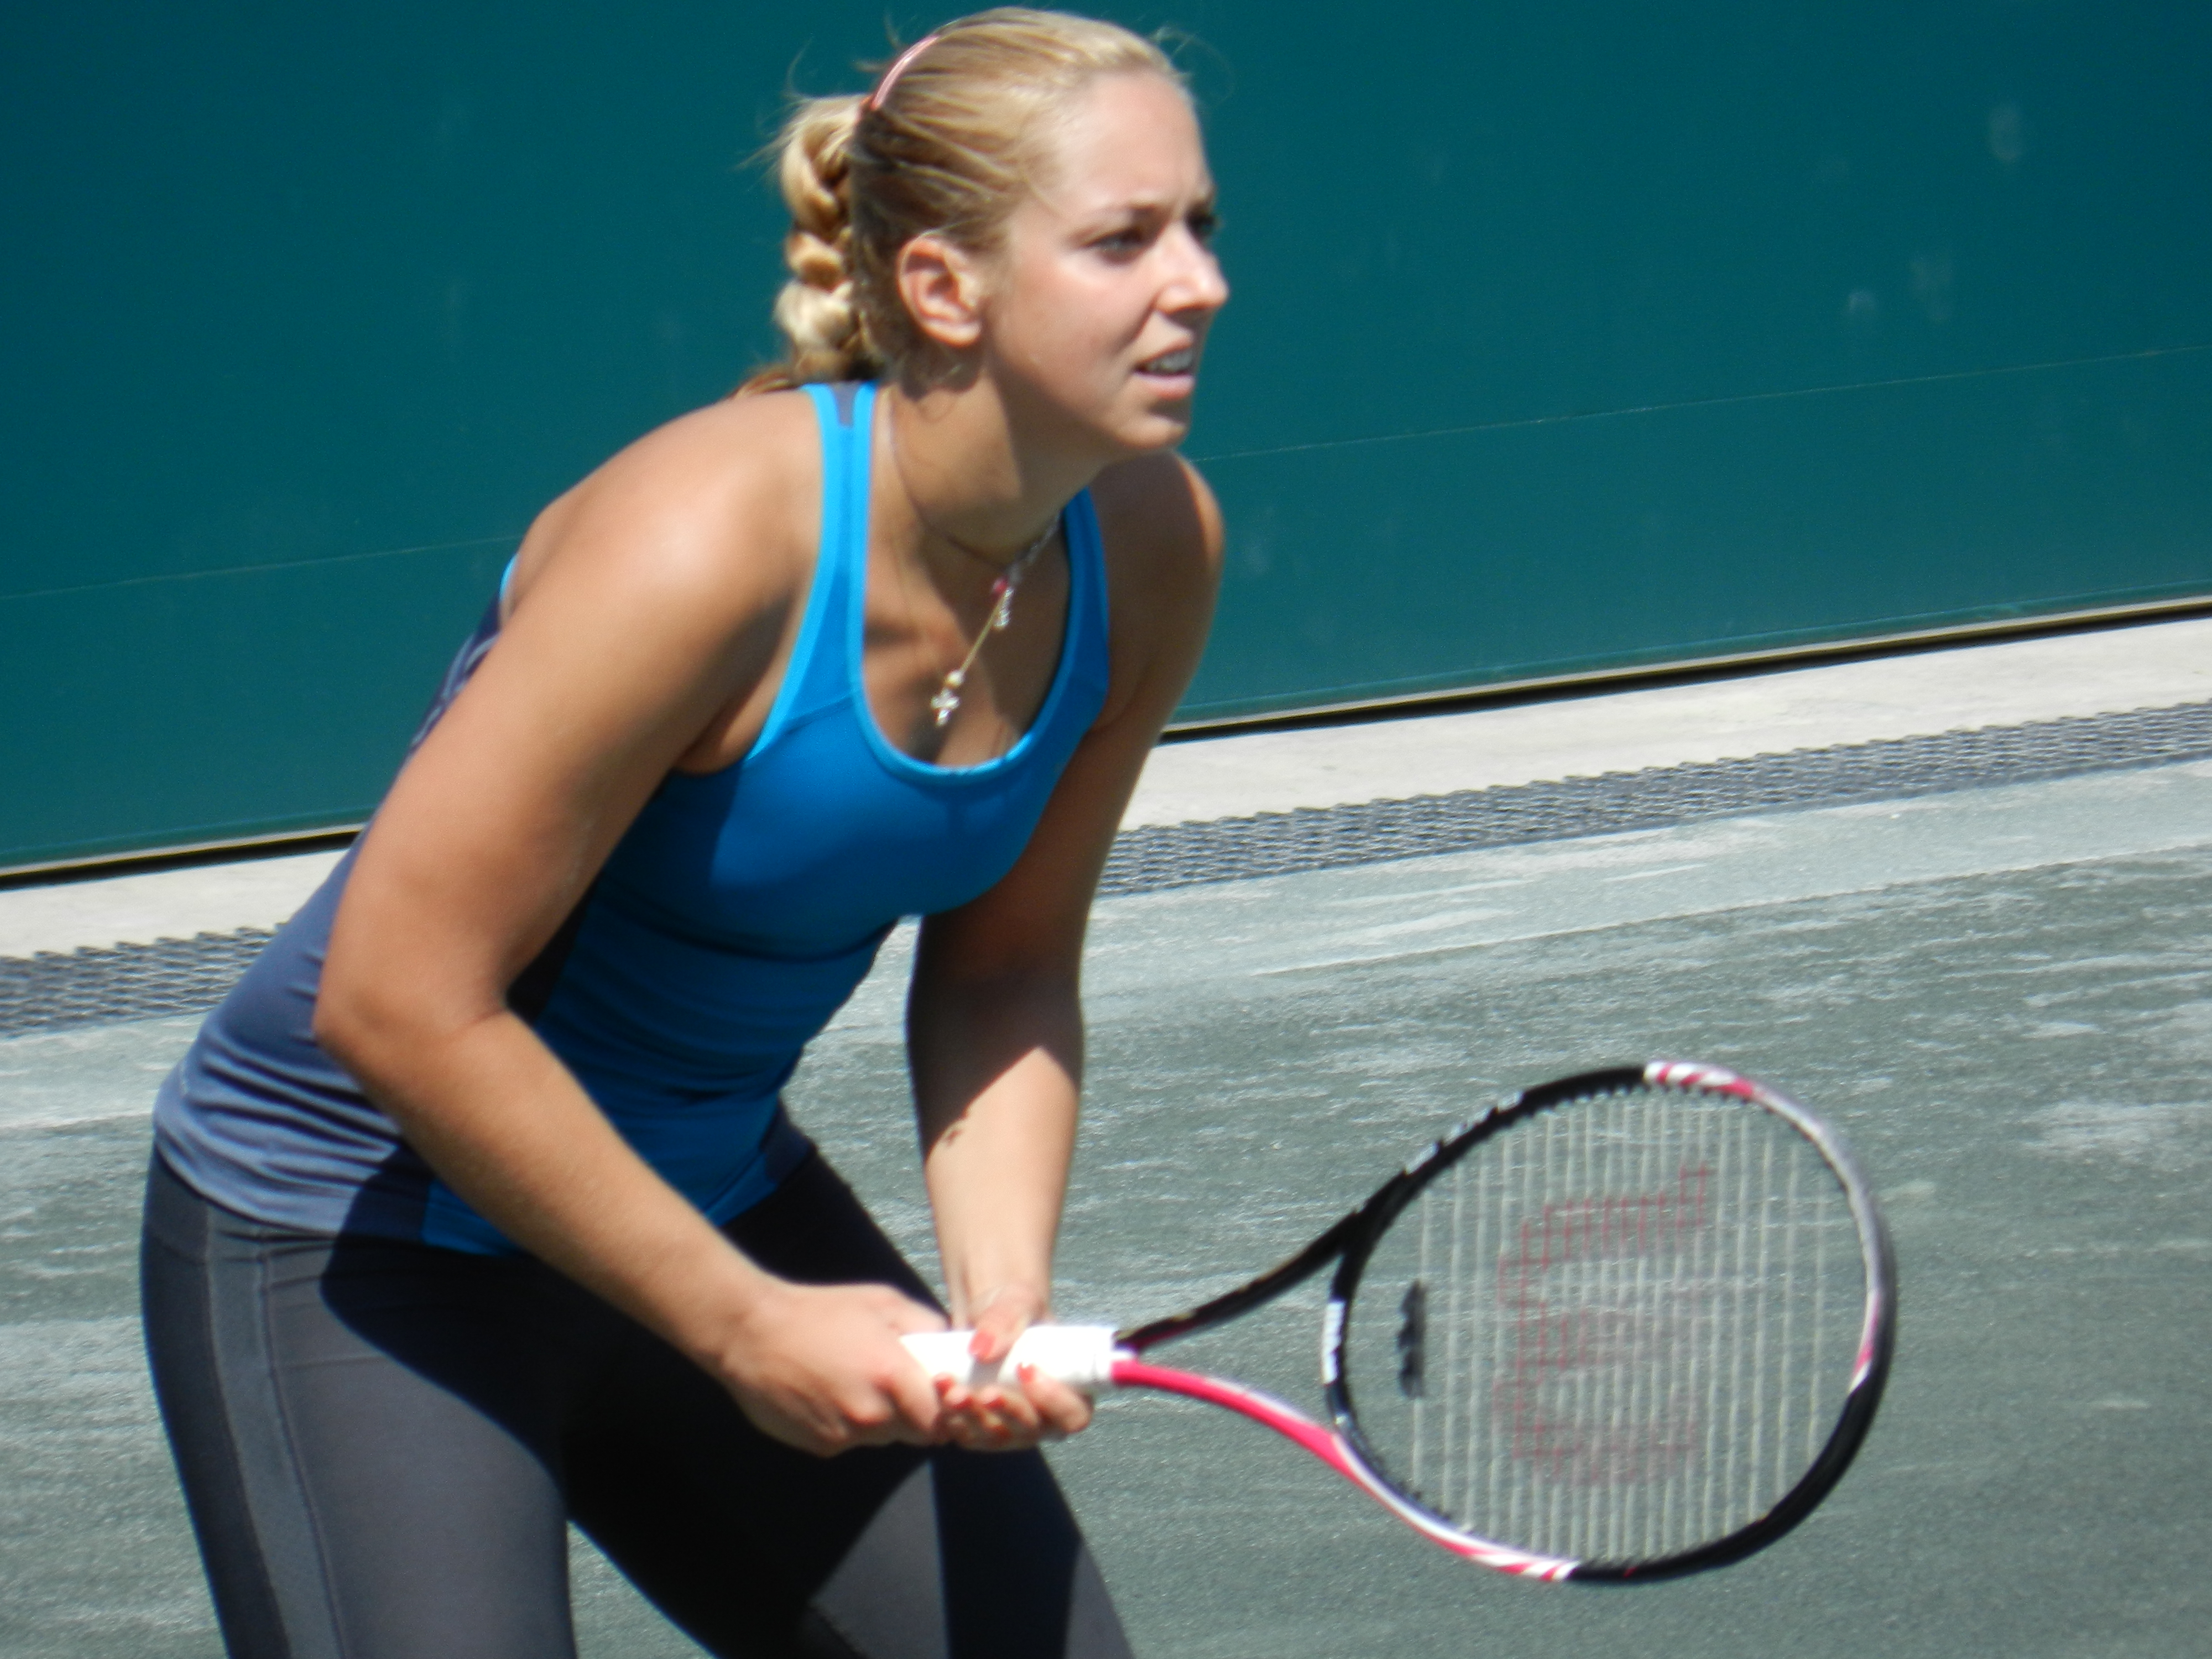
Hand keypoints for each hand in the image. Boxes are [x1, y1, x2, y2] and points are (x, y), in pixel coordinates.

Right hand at [714, 1278, 948, 1455]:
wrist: (751, 1332)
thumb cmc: (818, 1311)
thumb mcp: (882, 1301)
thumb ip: (925, 1325)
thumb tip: (949, 1346)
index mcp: (891, 1375)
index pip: (940, 1419)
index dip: (944, 1411)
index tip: (938, 1396)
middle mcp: (871, 1414)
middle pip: (914, 1433)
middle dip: (914, 1415)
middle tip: (897, 1386)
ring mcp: (843, 1434)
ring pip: (881, 1438)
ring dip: (880, 1420)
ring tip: (857, 1383)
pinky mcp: (820, 1447)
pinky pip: (850, 1441)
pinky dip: (849, 1425)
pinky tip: (831, 1394)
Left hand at [934, 1284, 1094, 1451]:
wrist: (984, 1319)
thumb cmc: (1015, 1309)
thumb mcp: (1017, 1303)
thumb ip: (1005, 1320)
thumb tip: (982, 1350)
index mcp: (1069, 1391)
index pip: (1074, 1415)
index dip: (1054, 1401)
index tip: (1026, 1369)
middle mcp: (1043, 1418)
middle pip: (1032, 1431)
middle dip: (1006, 1411)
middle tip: (985, 1391)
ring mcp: (1012, 1429)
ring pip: (996, 1436)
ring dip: (973, 1416)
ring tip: (951, 1389)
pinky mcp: (981, 1431)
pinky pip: (968, 1434)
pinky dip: (953, 1416)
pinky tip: (941, 1391)